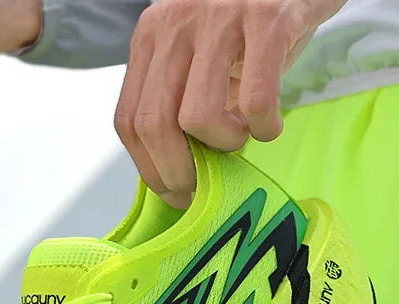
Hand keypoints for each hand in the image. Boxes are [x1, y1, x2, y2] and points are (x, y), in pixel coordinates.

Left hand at [114, 0, 347, 207]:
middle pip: (153, 124)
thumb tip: (177, 169)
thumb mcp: (200, 51)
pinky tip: (270, 126)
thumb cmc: (249, 19)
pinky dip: (263, 127)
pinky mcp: (268, 17)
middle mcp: (175, 25)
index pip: (128, 119)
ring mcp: (219, 18)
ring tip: (241, 137)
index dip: (148, 167)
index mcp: (151, 36)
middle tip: (204, 185)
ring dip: (221, 145)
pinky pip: (255, 99)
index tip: (172, 190)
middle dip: (177, 171)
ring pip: (196, 116)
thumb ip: (180, 98)